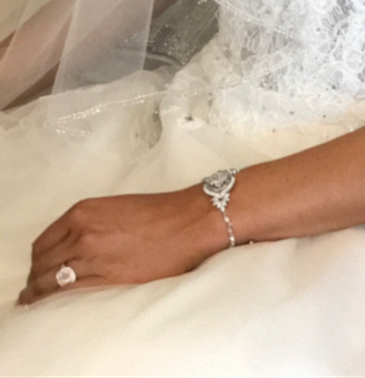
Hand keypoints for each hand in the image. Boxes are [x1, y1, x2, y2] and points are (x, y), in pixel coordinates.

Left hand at [19, 186, 227, 304]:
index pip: (44, 241)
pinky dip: (49, 297)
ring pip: (49, 278)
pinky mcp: (106, 276)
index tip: (37, 266)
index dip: (37, 257)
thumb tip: (74, 243)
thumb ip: (90, 223)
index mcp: (84, 211)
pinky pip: (67, 290)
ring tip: (32, 298)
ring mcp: (92, 255)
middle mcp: (82, 232)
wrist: (188, 222)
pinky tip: (43, 301)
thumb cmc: (159, 212)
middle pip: (42, 261)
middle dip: (35, 275)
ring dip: (37, 290)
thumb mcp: (116, 207)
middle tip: (34, 285)